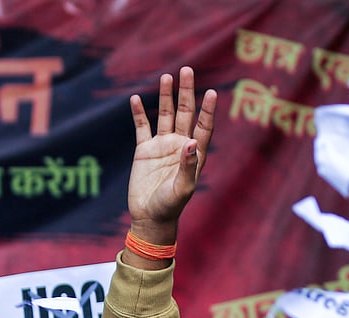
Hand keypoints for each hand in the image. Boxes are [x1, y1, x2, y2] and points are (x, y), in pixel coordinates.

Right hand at [126, 66, 216, 246]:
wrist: (150, 217)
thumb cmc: (170, 206)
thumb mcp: (182, 188)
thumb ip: (188, 166)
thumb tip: (192, 141)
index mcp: (194, 154)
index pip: (203, 126)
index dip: (208, 110)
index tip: (212, 92)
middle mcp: (180, 145)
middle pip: (185, 113)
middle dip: (187, 92)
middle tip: (188, 70)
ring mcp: (162, 146)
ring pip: (165, 115)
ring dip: (166, 96)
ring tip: (166, 76)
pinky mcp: (144, 150)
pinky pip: (142, 127)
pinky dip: (139, 113)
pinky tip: (137, 99)